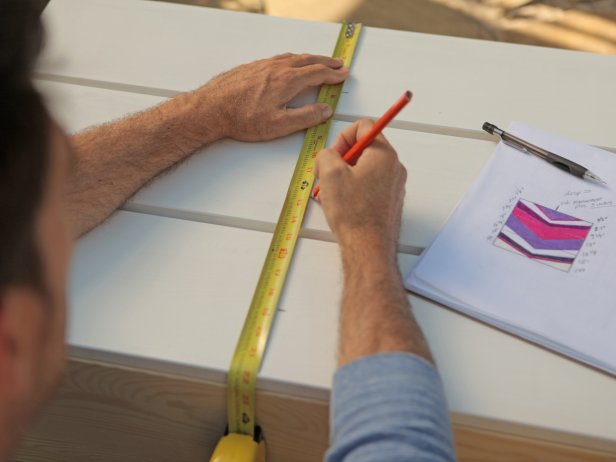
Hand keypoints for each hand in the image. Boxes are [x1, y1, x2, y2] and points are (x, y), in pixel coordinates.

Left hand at [194, 53, 347, 141]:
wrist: (211, 108)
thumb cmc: (241, 119)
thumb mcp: (280, 125)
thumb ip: (306, 117)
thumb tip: (324, 110)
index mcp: (287, 81)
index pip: (317, 74)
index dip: (333, 74)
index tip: (342, 74)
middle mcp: (277, 68)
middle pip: (308, 60)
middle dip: (325, 62)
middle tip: (337, 64)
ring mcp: (263, 65)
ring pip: (293, 57)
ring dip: (309, 59)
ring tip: (318, 62)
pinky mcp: (252, 67)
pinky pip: (278, 58)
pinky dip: (292, 59)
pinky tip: (289, 64)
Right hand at [315, 119, 406, 251]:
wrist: (368, 247)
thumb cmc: (355, 214)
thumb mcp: (330, 173)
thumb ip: (326, 154)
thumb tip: (327, 156)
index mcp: (383, 154)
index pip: (364, 126)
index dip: (342, 137)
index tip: (333, 155)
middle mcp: (393, 167)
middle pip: (364, 148)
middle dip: (341, 159)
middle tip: (328, 175)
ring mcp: (393, 186)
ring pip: (365, 169)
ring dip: (345, 176)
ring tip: (332, 193)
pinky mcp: (389, 202)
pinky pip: (369, 186)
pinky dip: (354, 190)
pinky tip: (342, 205)